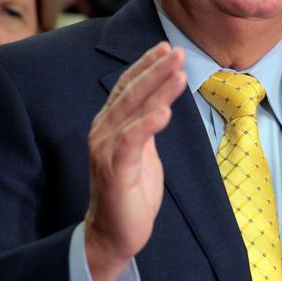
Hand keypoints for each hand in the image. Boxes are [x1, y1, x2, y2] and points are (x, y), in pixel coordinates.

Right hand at [84, 43, 186, 280]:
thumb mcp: (141, 149)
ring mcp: (107, 149)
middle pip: (131, 92)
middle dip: (156, 69)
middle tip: (178, 51)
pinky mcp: (115, 170)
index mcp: (109, 123)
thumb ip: (144, 124)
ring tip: (178, 72)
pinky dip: (148, 124)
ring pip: (133, 111)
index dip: (146, 65)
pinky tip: (164, 112)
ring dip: (157, 90)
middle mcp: (103, 131)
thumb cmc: (130, 189)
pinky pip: (132, 141)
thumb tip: (160, 100)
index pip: (127, 86)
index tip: (167, 47)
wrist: (114, 232)